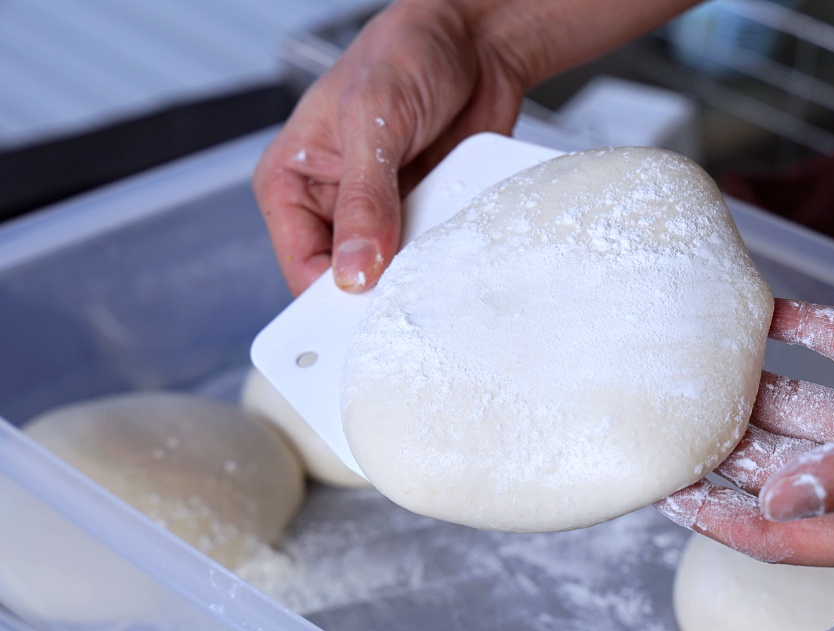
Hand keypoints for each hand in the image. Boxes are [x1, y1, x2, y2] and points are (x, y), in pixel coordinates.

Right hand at [253, 0, 700, 294]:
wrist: (476, 42)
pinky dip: (444, 261)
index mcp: (291, 181)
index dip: (331, 296)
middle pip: (344, 278)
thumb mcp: (375, 123)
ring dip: (416, 278)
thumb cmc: (406, 55)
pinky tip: (460, 262)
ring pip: (390, 274)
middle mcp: (331, 206)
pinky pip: (429, 256)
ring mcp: (380, 215)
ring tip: (439, 279)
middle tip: (406, 313)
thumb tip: (354, 270)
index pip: (301, 263)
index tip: (365, 319)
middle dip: (374, 294)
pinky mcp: (422, 215)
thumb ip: (365, 200)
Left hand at [657, 298, 833, 578]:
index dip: (720, 518)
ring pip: (807, 409)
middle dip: (726, 449)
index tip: (666, 495)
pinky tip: (766, 312)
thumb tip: (781, 499)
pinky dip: (811, 330)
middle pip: (783, 468)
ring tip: (699, 369)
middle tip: (667, 422)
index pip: (782, 532)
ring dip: (758, 389)